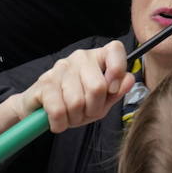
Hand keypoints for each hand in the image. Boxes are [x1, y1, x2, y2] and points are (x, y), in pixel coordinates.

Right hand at [0, 42, 132, 149]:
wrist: (42, 109)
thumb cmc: (77, 104)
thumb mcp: (102, 102)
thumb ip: (117, 91)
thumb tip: (129, 79)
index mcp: (99, 57)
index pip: (116, 49)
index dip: (117, 71)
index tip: (112, 90)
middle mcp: (81, 57)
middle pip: (97, 87)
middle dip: (93, 109)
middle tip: (86, 113)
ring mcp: (61, 67)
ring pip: (77, 101)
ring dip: (75, 118)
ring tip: (71, 116)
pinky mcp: (44, 82)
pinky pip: (58, 110)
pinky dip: (60, 123)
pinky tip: (58, 121)